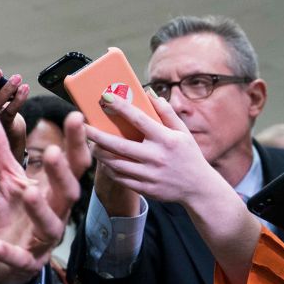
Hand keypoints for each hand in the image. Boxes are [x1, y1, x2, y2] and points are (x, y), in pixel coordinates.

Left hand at [0, 111, 80, 283]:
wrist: (2, 258)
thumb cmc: (13, 212)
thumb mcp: (4, 177)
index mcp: (54, 189)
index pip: (71, 163)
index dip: (76, 142)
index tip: (76, 116)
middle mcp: (56, 212)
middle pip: (68, 192)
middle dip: (62, 173)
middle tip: (54, 152)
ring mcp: (43, 239)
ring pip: (50, 225)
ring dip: (41, 209)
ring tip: (29, 193)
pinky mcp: (28, 262)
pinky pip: (22, 259)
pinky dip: (11, 253)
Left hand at [86, 93, 224, 206]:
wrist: (199, 188)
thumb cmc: (189, 155)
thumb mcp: (182, 132)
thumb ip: (167, 113)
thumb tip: (150, 95)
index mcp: (165, 139)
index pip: (139, 119)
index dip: (121, 107)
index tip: (105, 97)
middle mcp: (156, 157)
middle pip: (119, 145)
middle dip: (98, 135)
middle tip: (84, 127)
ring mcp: (150, 175)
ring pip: (116, 163)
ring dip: (100, 153)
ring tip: (91, 144)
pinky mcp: (145, 188)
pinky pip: (120, 178)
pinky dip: (109, 169)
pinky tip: (103, 161)